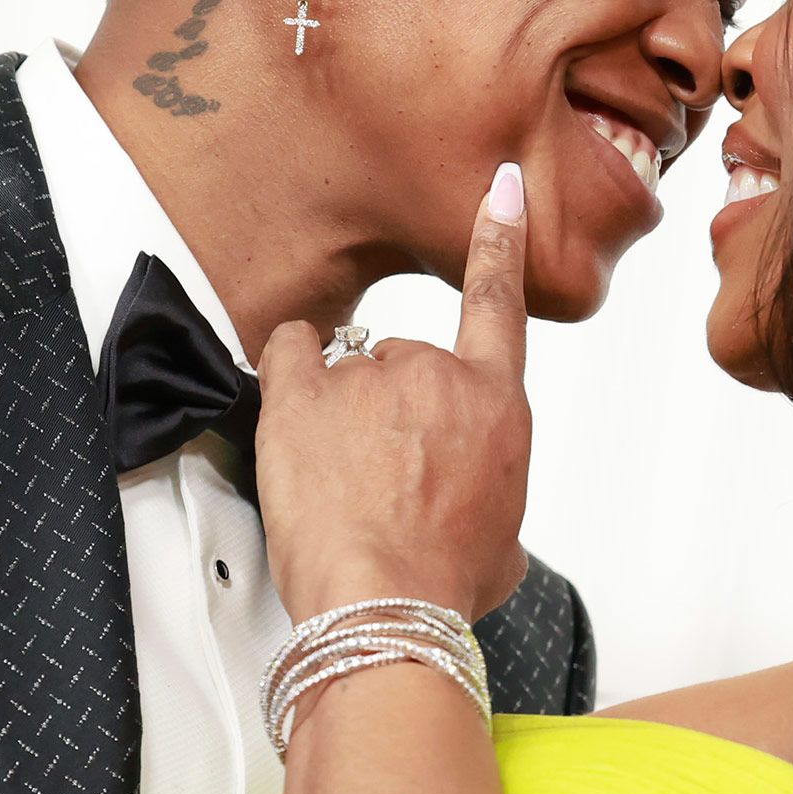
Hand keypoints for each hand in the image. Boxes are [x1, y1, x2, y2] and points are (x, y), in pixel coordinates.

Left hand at [255, 164, 534, 622]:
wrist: (387, 603)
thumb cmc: (443, 582)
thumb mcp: (503, 546)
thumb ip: (494, 506)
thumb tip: (485, 525)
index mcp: (495, 407)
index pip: (498, 300)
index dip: (499, 238)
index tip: (501, 190)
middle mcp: (437, 376)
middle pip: (410, 362)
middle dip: (394, 415)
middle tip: (381, 482)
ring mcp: (369, 378)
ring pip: (349, 371)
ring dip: (341, 415)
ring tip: (339, 483)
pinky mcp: (304, 393)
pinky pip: (291, 350)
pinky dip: (289, 371)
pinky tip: (294, 414)